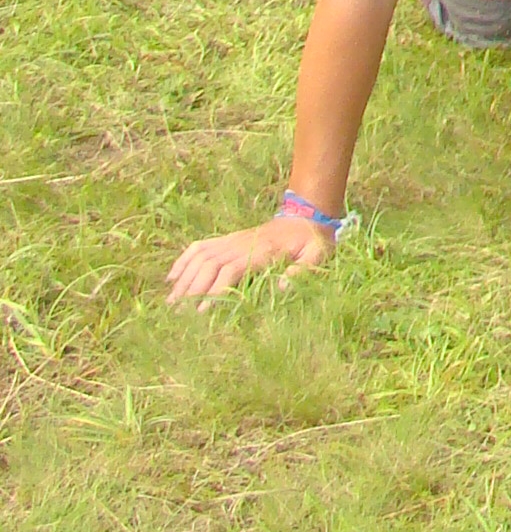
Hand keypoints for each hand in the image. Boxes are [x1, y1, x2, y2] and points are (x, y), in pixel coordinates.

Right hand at [166, 212, 332, 303]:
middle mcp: (242, 243)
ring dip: (184, 277)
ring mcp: (233, 240)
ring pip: (201, 256)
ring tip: (171, 302)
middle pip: (209, 264)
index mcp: (263, 251)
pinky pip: (201, 247)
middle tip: (178, 314)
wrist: (306, 216)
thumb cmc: (313, 242)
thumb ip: (305, 269)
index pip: (231, 269)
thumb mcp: (319, 255)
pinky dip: (183, 260)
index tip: (201, 312)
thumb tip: (283, 285)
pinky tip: (172, 277)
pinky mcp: (229, 239)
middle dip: (192, 288)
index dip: (215, 290)